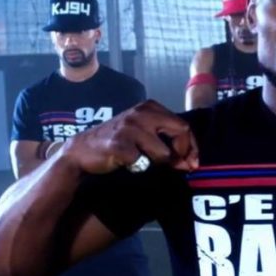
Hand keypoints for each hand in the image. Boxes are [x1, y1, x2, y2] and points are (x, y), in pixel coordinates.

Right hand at [60, 100, 198, 174]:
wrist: (83, 150)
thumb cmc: (118, 143)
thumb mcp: (144, 135)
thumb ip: (167, 143)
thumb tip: (190, 163)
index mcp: (150, 107)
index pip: (183, 125)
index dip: (191, 146)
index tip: (192, 162)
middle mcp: (141, 113)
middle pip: (181, 132)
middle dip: (183, 154)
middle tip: (179, 167)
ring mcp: (130, 127)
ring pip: (163, 153)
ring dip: (157, 164)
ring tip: (142, 162)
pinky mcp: (120, 144)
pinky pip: (142, 163)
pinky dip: (137, 168)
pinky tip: (126, 164)